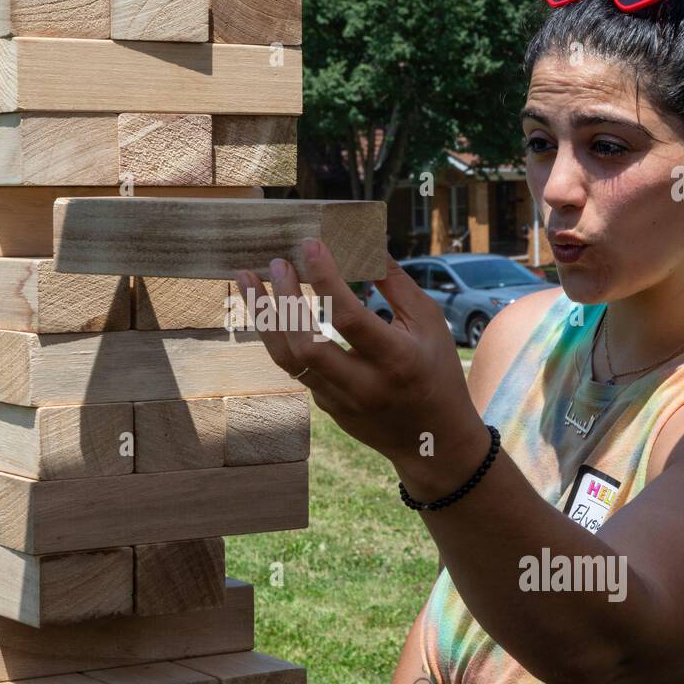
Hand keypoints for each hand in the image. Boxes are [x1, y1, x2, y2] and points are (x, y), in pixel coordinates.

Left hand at [233, 239, 488, 496]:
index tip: (310, 245)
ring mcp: (339, 401)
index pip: (350, 318)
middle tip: (276, 263)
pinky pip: (295, 368)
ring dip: (264, 316)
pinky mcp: (326, 407)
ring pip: (287, 359)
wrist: (432, 441)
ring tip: (248, 280)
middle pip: (306, 344)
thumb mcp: (429, 323)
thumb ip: (396, 284)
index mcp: (396, 359)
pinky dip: (280, 334)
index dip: (326, 279)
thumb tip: (365, 242)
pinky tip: (270, 306)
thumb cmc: (436, 370)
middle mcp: (363, 384)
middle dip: (284, 299)